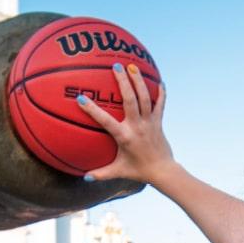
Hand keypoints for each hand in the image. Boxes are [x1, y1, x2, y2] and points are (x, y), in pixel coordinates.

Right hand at [76, 63, 174, 183]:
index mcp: (124, 136)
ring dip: (139, 80)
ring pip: (145, 97)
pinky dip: (160, 92)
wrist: (163, 171)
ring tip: (132, 66)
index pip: (105, 120)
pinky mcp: (159, 121)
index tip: (81, 98)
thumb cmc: (138, 171)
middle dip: (123, 81)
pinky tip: (159, 80)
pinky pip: (160, 103)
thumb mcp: (117, 171)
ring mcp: (150, 122)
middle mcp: (137, 126)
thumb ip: (100, 174)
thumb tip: (83, 176)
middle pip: (130, 99)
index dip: (92, 109)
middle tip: (116, 66)